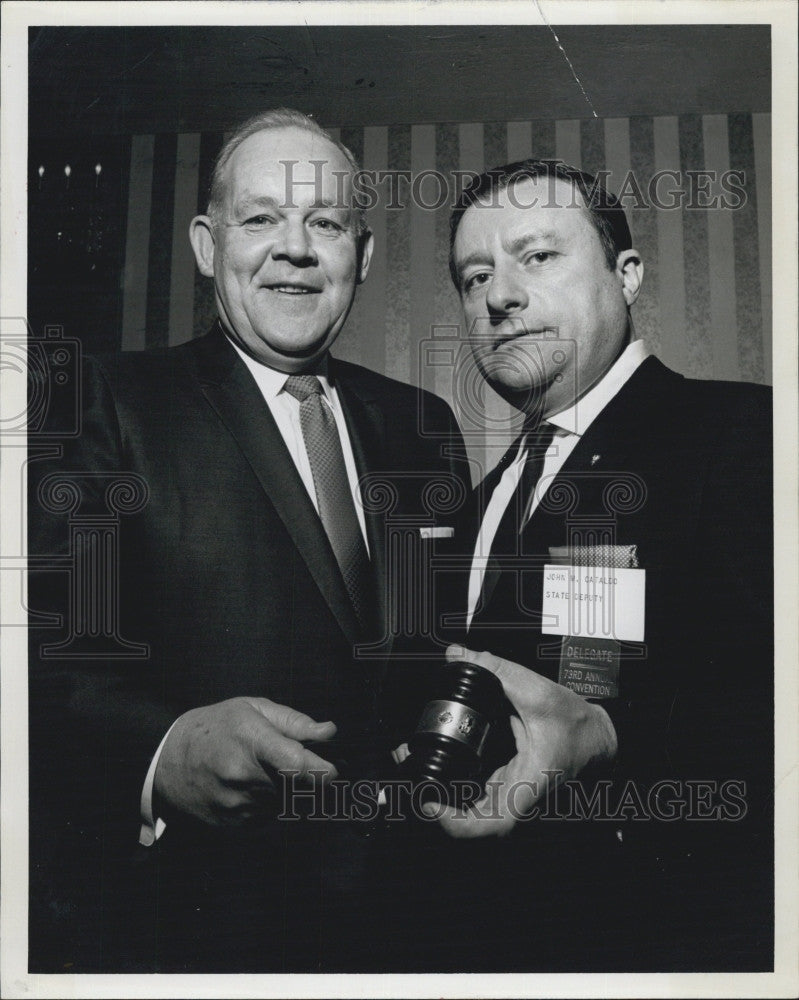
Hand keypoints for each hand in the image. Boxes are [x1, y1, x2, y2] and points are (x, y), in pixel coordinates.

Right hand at [154, 696, 337, 825]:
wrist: (166, 761)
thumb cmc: (213, 728)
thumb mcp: (251, 709)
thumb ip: (294, 722)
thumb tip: (328, 732)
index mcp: (251, 742)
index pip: (296, 765)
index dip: (322, 770)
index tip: (333, 769)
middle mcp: (244, 778)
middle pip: (298, 787)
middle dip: (308, 778)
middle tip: (298, 764)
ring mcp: (238, 805)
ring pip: (286, 804)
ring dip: (288, 791)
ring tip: (263, 771)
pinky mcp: (234, 825)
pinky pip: (269, 817)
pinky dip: (270, 804)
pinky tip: (250, 787)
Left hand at [424, 645, 616, 837]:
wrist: (598, 739)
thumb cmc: (578, 727)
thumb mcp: (538, 693)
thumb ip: (496, 670)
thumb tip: (458, 655)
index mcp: (527, 788)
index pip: (489, 825)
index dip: (454, 823)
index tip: (429, 801)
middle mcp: (516, 801)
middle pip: (467, 823)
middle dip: (430, 801)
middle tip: (406, 764)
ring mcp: (509, 799)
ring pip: (466, 812)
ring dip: (436, 792)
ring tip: (409, 760)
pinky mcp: (504, 791)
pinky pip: (471, 797)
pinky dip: (448, 784)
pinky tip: (432, 760)